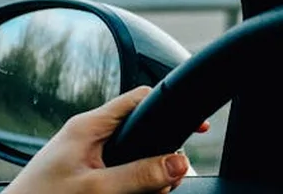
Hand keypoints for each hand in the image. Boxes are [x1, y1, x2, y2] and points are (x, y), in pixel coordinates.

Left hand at [3, 86, 205, 193]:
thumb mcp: (96, 190)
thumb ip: (139, 175)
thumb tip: (180, 163)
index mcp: (89, 125)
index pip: (139, 98)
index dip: (170, 107)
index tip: (197, 128)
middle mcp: (88, 135)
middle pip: (142, 132)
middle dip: (161, 156)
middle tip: (168, 181)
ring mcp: (85, 155)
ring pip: (134, 156)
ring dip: (148, 176)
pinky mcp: (84, 174)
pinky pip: (120, 172)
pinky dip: (134, 185)